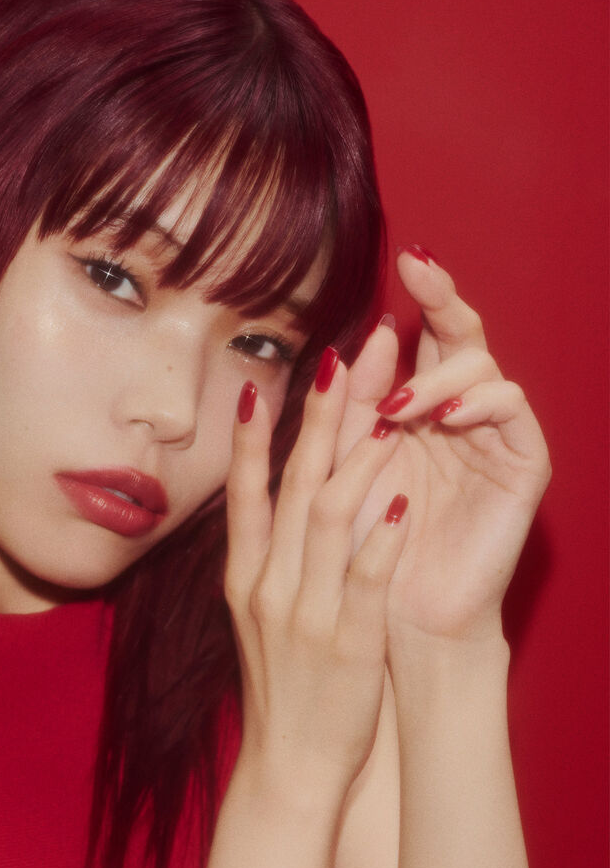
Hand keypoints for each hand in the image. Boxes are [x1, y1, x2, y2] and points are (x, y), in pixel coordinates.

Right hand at [224, 360, 408, 799]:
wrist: (289, 765)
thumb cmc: (281, 685)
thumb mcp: (255, 615)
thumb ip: (264, 556)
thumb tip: (270, 499)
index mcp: (244, 576)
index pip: (245, 493)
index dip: (250, 438)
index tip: (257, 386)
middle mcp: (267, 584)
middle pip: (293, 487)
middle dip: (316, 420)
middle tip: (339, 361)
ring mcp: (304, 612)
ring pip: (328, 519)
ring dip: (357, 461)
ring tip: (386, 411)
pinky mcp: (347, 642)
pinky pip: (364, 578)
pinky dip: (380, 537)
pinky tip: (400, 499)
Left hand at [340, 247, 550, 645]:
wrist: (389, 611)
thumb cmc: (360, 540)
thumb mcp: (347, 459)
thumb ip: (356, 404)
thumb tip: (372, 334)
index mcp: (413, 408)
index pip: (423, 340)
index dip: (424, 297)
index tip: (406, 257)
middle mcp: (455, 414)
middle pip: (463, 339)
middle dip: (445, 300)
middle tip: (421, 269)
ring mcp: (490, 438)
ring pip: (485, 369)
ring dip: (442, 372)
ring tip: (401, 405)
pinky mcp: (519, 467)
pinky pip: (514, 412)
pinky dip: (481, 403)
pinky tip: (445, 416)